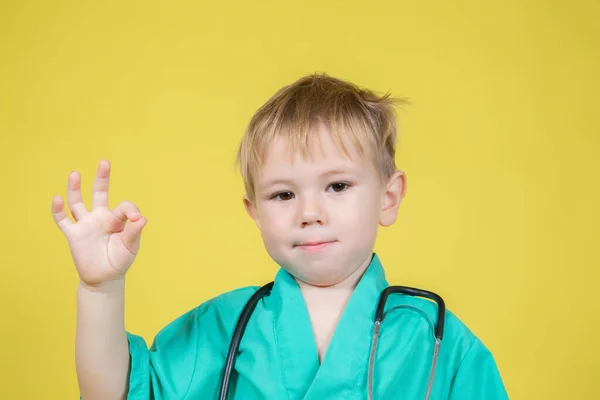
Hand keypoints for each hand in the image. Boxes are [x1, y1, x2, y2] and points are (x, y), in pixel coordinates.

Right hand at [52, 160, 146, 287]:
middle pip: (99, 193)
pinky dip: (58, 210)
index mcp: (117, 220)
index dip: (131, 209)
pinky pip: (63, 220)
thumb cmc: (119, 261)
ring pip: (77, 203)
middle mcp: (100, 218)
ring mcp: (86, 224)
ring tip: (75, 173)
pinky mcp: (73, 234)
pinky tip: (57, 199)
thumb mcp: (130, 247)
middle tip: (105, 162)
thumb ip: (134, 232)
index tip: (137, 218)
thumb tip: (142, 218)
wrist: (104, 278)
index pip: (124, 206)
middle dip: (102, 178)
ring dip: (75, 188)